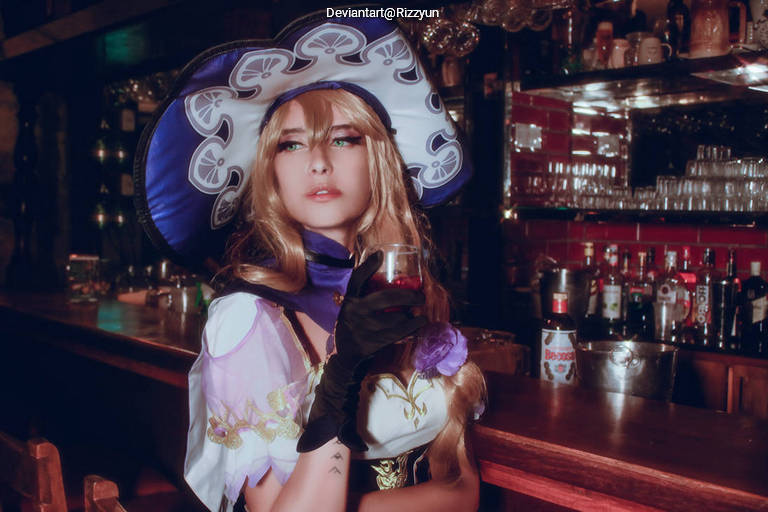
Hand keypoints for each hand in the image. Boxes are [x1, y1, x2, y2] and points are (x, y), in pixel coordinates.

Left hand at [297, 252, 427, 452]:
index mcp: (355, 350)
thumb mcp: (349, 407)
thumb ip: (348, 425)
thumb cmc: (347, 390)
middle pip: (379, 313)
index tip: (419, 323)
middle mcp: (350, 330)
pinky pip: (356, 284)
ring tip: (413, 290)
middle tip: (421, 303)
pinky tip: (377, 255)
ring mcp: (347, 316)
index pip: (381, 335)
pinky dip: (365, 270)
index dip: (401, 327)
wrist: (331, 371)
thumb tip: (356, 445)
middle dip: (402, 307)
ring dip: (394, 294)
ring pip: (371, 299)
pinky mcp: (347, 305)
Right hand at [334, 251, 427, 368]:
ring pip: (396, 317)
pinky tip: (419, 323)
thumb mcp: (352, 305)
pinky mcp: (374, 343)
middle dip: (409, 296)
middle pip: (387, 297)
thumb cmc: (354, 323)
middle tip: (420, 296)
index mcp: (350, 299)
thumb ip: (363, 290)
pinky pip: (399, 333)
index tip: (380, 254)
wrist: (345, 353)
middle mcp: (355, 311)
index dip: (368, 266)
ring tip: (418, 312)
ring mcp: (364, 328)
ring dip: (412, 314)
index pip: (357, 279)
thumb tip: (379, 262)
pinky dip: (412, 327)